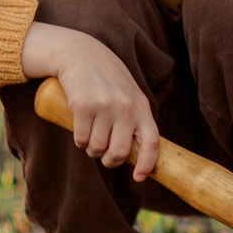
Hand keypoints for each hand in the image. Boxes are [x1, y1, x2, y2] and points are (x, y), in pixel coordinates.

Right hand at [22, 21, 157, 180]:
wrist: (81, 54)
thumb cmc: (107, 80)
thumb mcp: (129, 95)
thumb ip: (135, 120)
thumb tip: (137, 155)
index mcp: (141, 107)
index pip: (152, 142)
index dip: (148, 164)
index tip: (138, 178)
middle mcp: (126, 108)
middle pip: (121, 153)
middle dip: (110, 160)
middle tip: (104, 155)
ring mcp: (105, 107)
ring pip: (98, 149)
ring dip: (92, 150)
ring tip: (91, 136)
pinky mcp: (83, 107)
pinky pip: (81, 140)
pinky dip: (79, 141)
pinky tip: (80, 129)